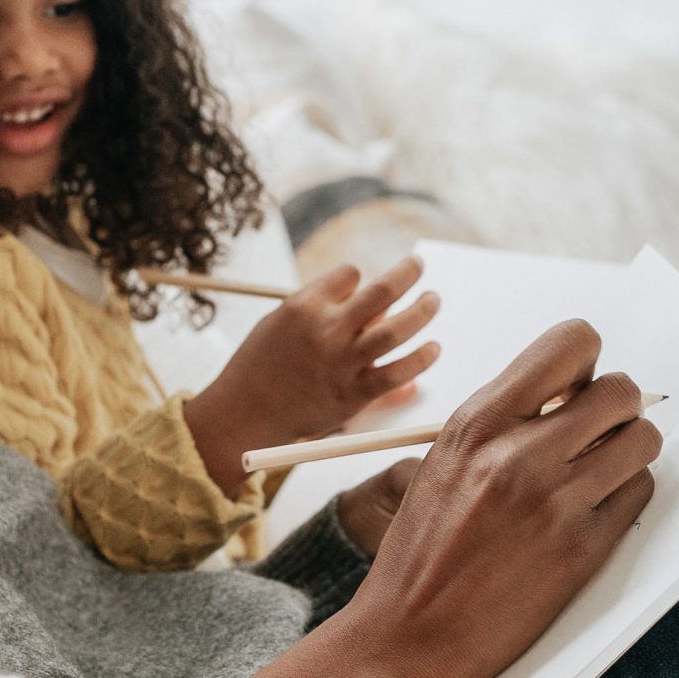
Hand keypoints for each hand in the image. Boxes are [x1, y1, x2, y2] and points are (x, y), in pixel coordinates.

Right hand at [180, 258, 440, 491]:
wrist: (244, 413)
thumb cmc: (261, 365)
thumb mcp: (280, 323)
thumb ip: (321, 310)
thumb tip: (368, 306)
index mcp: (303, 306)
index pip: (349, 274)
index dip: (357, 278)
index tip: (358, 288)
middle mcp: (326, 331)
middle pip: (381, 292)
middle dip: (406, 273)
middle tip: (418, 264)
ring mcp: (342, 363)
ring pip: (395, 330)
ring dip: (421, 311)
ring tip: (433, 300)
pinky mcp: (353, 394)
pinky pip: (397, 373)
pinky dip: (420, 359)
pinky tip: (433, 348)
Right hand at [183, 320, 659, 677]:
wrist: (403, 639)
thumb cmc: (419, 557)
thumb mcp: (443, 465)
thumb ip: (500, 424)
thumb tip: (565, 396)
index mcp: (477, 425)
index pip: (573, 343)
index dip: (586, 365)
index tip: (574, 392)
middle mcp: (518, 455)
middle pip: (622, 391)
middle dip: (616, 410)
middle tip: (594, 437)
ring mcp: (555, 503)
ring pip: (643, 441)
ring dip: (627, 453)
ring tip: (596, 476)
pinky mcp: (582, 551)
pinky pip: (639, 494)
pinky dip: (624, 499)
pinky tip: (590, 514)